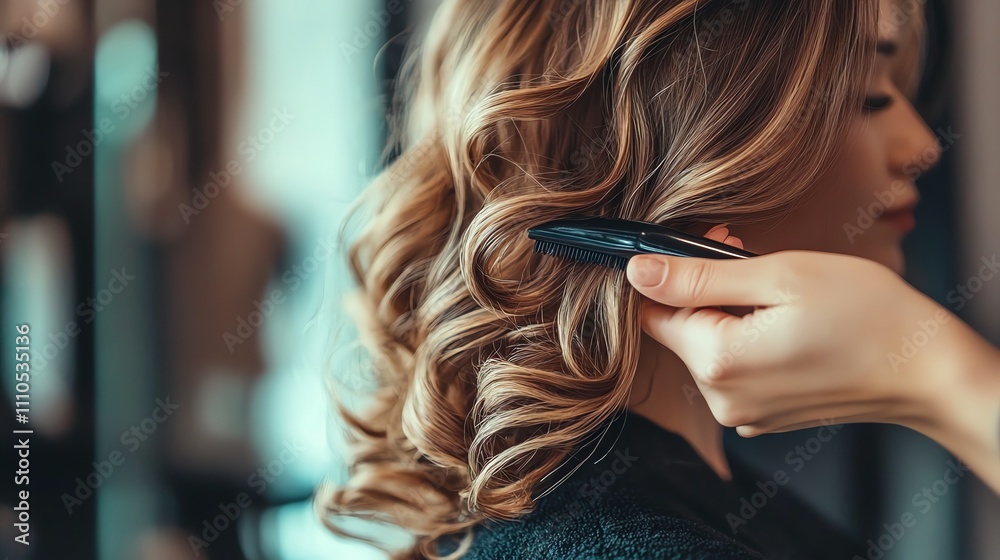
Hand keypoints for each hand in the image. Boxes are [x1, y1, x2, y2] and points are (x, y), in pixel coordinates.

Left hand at [625, 233, 999, 492]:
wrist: (926, 370)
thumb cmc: (866, 315)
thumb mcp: (778, 277)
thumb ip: (699, 276)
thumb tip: (637, 271)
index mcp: (717, 363)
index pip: (651, 314)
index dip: (676, 275)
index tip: (717, 248)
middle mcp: (721, 400)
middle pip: (680, 331)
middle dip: (706, 291)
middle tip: (750, 258)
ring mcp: (742, 416)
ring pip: (707, 349)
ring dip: (728, 314)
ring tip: (778, 293)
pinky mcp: (762, 418)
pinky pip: (733, 370)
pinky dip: (748, 341)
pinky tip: (786, 324)